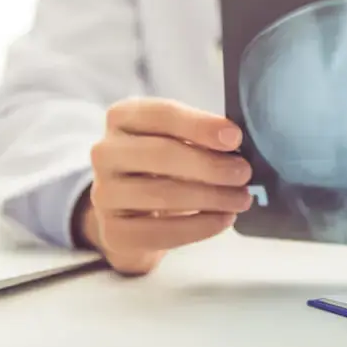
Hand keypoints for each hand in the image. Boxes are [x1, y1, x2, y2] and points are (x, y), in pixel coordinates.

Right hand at [79, 97, 252, 274]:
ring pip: (159, 194)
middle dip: (208, 165)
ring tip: (241, 198)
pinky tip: (222, 219)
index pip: (161, 114)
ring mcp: (103, 193)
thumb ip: (200, 135)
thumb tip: (236, 146)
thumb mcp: (178, 139)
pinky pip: (158, 232)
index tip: (234, 138)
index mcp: (123, 117)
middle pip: (160, 153)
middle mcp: (105, 151)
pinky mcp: (113, 231)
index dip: (199, 125)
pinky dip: (197, 227)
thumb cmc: (164, 165)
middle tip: (243, 173)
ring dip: (209, 197)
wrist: (134, 212)